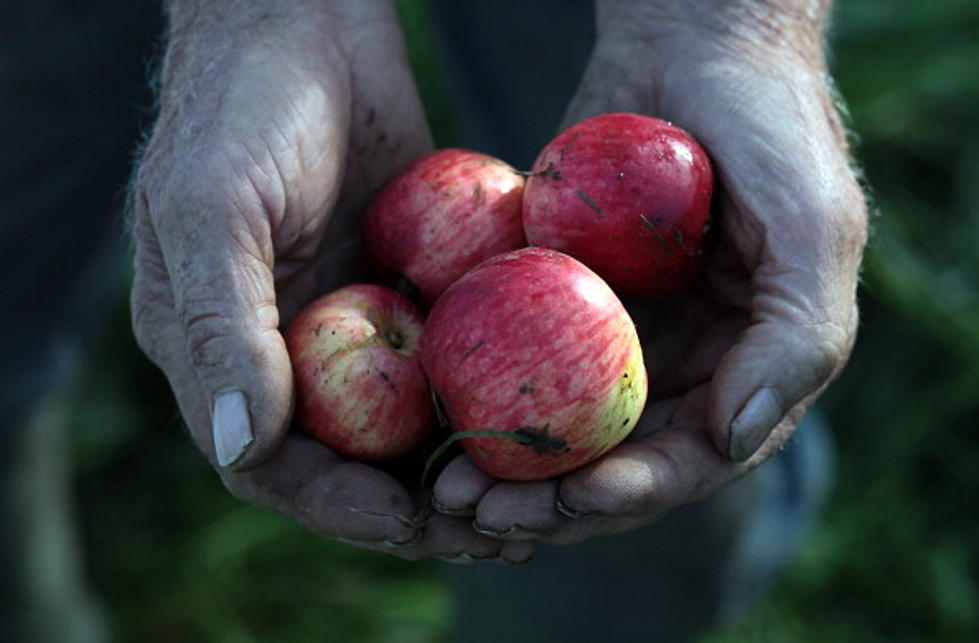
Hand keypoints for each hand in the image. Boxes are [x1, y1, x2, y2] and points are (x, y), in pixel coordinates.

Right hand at [129, 0, 532, 563]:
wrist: (307, 22)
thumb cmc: (242, 106)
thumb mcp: (212, 206)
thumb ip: (223, 326)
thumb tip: (244, 447)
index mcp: (219, 349)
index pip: (270, 462)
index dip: (334, 503)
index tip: (404, 518)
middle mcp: (283, 351)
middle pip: (346, 459)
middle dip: (408, 504)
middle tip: (486, 526)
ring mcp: (346, 322)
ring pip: (402, 422)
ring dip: (455, 463)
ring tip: (522, 493)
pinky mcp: (400, 288)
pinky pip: (442, 358)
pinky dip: (481, 394)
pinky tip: (535, 413)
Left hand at [430, 0, 867, 544]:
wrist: (692, 40)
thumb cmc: (766, 124)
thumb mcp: (812, 223)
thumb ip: (799, 336)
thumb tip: (737, 440)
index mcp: (751, 367)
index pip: (694, 458)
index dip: (634, 493)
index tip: (567, 501)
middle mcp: (685, 364)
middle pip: (615, 460)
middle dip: (551, 499)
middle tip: (477, 511)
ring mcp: (620, 334)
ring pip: (560, 425)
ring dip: (507, 464)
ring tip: (447, 485)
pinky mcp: (567, 298)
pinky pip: (523, 358)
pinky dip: (487, 395)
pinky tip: (438, 414)